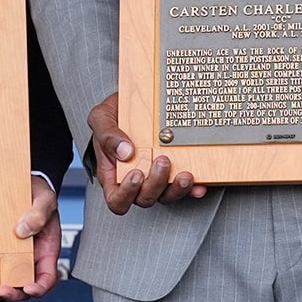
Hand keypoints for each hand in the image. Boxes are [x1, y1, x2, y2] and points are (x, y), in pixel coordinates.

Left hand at [0, 175, 64, 301]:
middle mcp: (29, 259)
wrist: (21, 185)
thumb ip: (38, 214)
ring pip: (6, 284)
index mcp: (46, 250)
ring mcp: (12, 259)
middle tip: (0, 291)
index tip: (29, 288)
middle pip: (24, 287)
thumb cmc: (37, 194)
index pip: (47, 277)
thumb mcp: (44, 199)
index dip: (39, 287)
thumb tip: (23, 229)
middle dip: (12, 293)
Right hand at [87, 93, 203, 213]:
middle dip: (155, 184)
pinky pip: (185, 187)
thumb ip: (108, 135)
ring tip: (185, 174)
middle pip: (145, 199)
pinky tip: (200, 181)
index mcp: (114, 174)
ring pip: (166, 196)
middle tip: (162, 161)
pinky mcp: (174, 171)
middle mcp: (137, 181)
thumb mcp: (101, 119)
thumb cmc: (113, 116)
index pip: (117, 199)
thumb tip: (125, 152)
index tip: (136, 174)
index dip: (127, 194)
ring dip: (177, 189)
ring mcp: (156, 177)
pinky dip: (194, 188)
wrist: (135, 102)